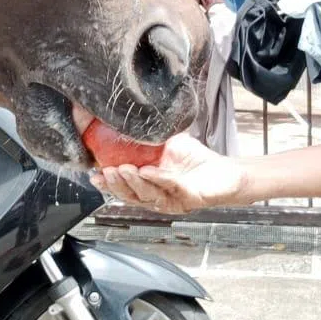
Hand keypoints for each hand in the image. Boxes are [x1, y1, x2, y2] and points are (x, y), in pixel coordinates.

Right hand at [92, 133, 251, 214]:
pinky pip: (172, 188)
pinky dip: (159, 179)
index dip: (107, 184)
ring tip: (124, 169)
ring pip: (148, 195)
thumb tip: (125, 119)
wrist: (226, 172)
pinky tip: (149, 170)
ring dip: (135, 182)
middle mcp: (158, 197)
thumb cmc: (195, 160)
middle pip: (131, 196)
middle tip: (107, 171)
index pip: (123, 189)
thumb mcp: (166, 145)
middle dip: (117, 184)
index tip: (94, 175)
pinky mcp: (190, 198)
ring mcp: (173, 200)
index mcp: (148, 187)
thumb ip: (147, 139)